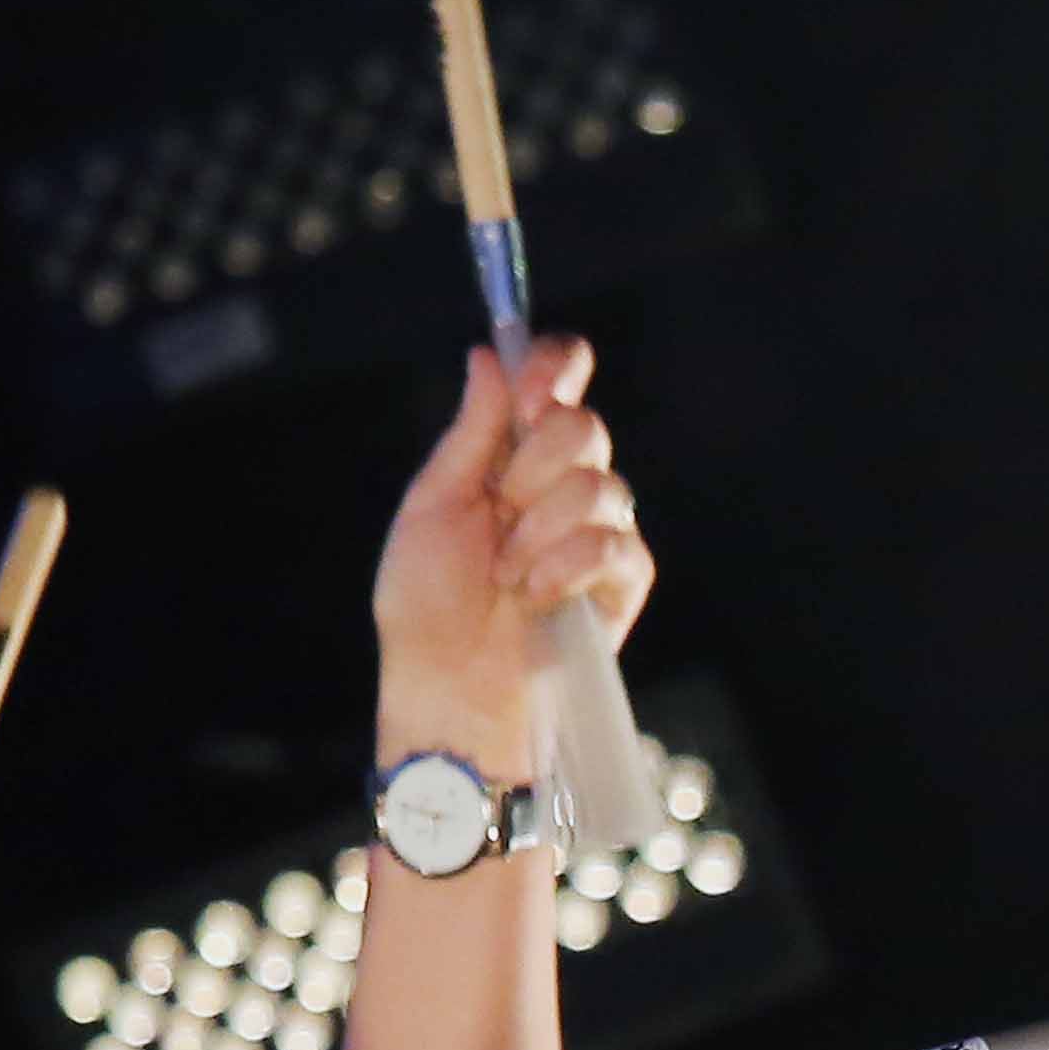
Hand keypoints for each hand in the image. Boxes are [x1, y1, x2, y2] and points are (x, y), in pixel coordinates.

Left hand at [371, 336, 655, 762]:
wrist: (448, 692)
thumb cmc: (426, 609)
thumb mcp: (433, 509)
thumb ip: (469, 434)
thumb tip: (488, 356)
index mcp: (514, 456)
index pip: (559, 380)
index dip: (555, 368)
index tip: (527, 395)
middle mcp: (563, 485)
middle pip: (584, 426)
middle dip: (531, 470)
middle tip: (499, 516)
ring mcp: (598, 531)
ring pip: (599, 486)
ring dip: (539, 534)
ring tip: (508, 578)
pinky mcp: (622, 581)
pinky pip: (614, 545)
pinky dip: (565, 569)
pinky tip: (535, 599)